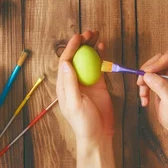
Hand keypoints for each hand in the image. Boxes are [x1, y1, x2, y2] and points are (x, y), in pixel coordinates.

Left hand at [57, 31, 114, 145]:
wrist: (98, 135)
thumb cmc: (83, 123)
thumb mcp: (75, 103)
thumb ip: (71, 83)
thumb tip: (66, 63)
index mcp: (64, 85)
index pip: (65, 61)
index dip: (71, 48)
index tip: (78, 37)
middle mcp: (74, 80)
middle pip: (76, 57)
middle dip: (81, 43)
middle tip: (89, 32)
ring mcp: (87, 81)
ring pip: (87, 59)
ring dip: (91, 46)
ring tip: (96, 34)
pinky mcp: (98, 83)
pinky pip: (98, 66)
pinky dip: (100, 55)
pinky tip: (103, 46)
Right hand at [137, 48, 167, 133]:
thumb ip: (161, 87)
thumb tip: (147, 75)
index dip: (158, 62)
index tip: (148, 73)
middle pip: (160, 59)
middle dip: (148, 71)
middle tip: (140, 83)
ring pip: (152, 67)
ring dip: (144, 80)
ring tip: (143, 94)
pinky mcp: (163, 79)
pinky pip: (149, 75)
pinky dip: (144, 86)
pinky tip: (145, 98)